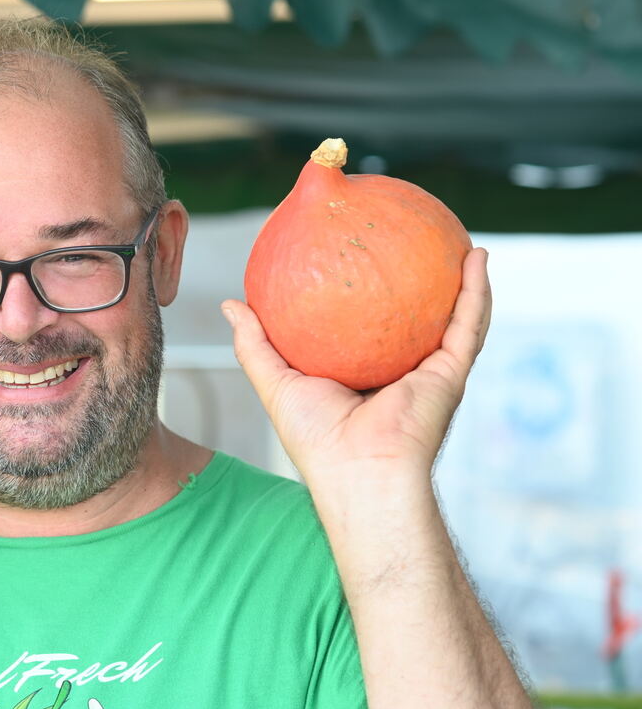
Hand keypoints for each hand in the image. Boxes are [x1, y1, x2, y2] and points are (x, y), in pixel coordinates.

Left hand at [221, 248, 490, 492]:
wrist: (359, 472)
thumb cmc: (315, 437)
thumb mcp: (276, 381)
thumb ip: (254, 344)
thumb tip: (231, 304)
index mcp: (360, 375)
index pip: (363, 329)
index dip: (361, 295)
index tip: (353, 253)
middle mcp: (398, 371)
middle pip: (410, 319)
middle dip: (414, 281)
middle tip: (407, 235)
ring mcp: (429, 372)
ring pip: (451, 316)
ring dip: (460, 277)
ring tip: (457, 236)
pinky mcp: (451, 374)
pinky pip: (469, 324)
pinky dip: (478, 291)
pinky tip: (477, 256)